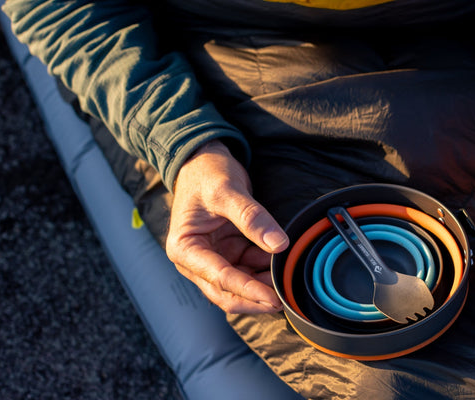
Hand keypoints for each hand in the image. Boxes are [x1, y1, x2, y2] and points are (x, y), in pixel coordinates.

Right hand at [166, 140, 288, 313]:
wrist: (204, 160)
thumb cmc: (207, 173)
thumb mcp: (227, 191)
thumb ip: (252, 218)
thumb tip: (278, 244)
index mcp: (184, 248)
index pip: (219, 278)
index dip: (248, 290)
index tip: (273, 298)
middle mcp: (196, 261)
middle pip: (226, 293)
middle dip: (255, 299)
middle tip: (285, 299)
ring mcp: (214, 258)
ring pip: (240, 286)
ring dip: (264, 287)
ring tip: (289, 282)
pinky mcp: (229, 253)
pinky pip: (250, 270)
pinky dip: (266, 272)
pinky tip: (285, 268)